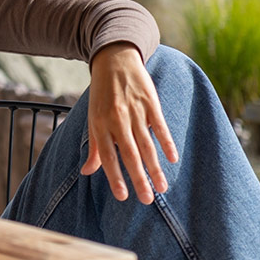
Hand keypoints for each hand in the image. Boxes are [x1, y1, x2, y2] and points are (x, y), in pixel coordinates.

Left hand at [80, 44, 177, 204]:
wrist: (114, 60)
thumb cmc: (102, 94)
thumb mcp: (93, 118)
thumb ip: (95, 148)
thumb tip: (87, 172)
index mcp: (100, 125)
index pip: (108, 156)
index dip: (115, 177)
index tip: (123, 197)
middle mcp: (117, 119)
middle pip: (129, 154)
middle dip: (139, 178)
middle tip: (148, 199)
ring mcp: (134, 110)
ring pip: (146, 144)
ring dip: (155, 167)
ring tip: (163, 187)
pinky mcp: (150, 102)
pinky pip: (160, 126)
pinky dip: (167, 142)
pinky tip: (173, 158)